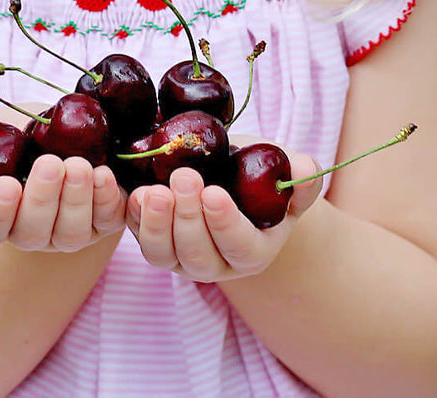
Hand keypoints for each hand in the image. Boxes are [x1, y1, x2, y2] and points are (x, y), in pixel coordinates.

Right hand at [0, 108, 126, 251]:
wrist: (73, 127)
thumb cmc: (28, 132)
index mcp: (0, 212)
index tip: (6, 184)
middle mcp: (33, 230)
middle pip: (32, 233)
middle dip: (42, 199)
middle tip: (50, 163)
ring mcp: (69, 231)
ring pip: (70, 233)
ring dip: (76, 199)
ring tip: (80, 165)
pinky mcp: (104, 223)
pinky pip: (107, 222)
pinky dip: (107, 200)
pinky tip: (104, 174)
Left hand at [126, 152, 321, 282]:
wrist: (229, 176)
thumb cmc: (261, 176)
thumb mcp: (287, 173)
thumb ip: (303, 175)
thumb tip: (304, 174)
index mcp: (253, 251)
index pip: (239, 246)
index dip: (226, 224)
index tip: (214, 193)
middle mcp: (216, 263)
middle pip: (198, 254)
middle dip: (189, 217)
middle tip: (184, 177)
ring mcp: (181, 256)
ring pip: (163, 254)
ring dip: (156, 224)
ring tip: (154, 191)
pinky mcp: (154, 240)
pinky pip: (138, 237)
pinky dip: (132, 218)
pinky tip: (133, 191)